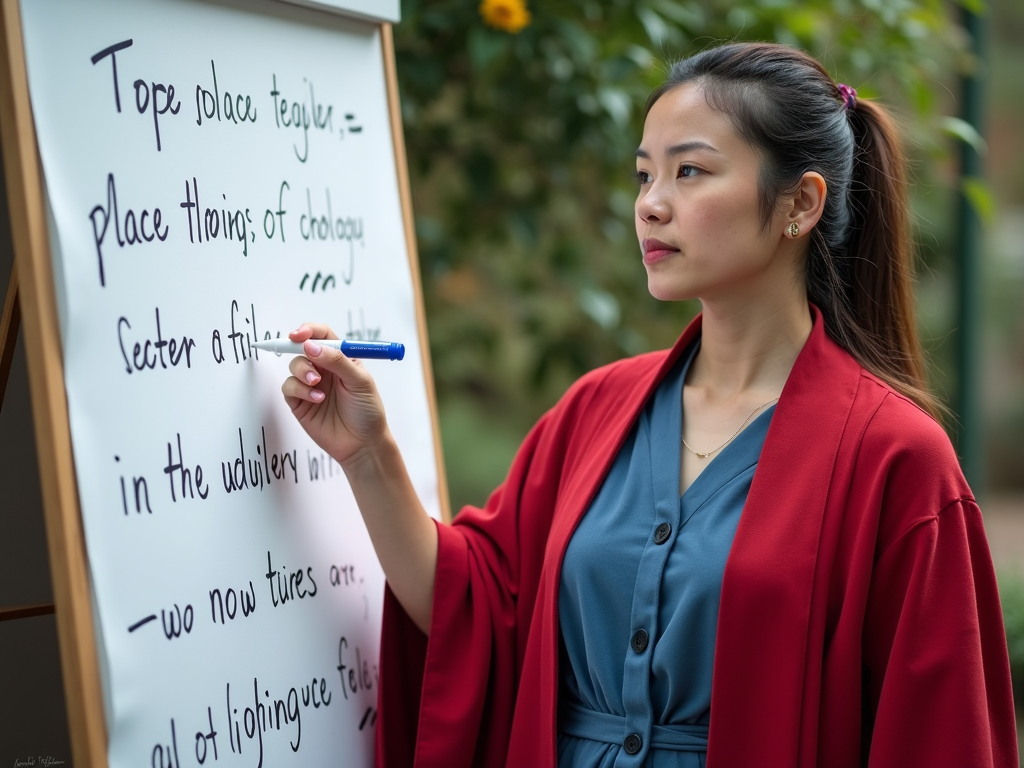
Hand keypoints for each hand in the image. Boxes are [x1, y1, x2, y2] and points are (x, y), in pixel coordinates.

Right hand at [281, 323, 388, 465]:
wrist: (363, 444)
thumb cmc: (367, 411)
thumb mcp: (360, 381)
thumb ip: (337, 361)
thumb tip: (310, 346)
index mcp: (342, 358)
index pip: (323, 335)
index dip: (309, 330)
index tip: (300, 334)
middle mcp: (325, 369)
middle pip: (303, 347)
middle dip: (301, 350)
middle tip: (308, 357)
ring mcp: (311, 385)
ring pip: (294, 365)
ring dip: (302, 371)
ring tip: (317, 385)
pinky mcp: (300, 402)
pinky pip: (289, 387)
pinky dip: (299, 389)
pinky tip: (317, 399)